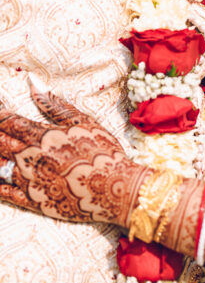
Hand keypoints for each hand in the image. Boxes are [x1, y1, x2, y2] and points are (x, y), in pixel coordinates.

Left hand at [0, 87, 147, 226]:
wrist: (114, 189)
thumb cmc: (102, 151)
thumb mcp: (82, 121)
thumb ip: (54, 104)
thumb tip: (33, 82)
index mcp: (41, 136)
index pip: (8, 120)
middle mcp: (29, 157)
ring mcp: (28, 180)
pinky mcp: (31, 200)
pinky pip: (3, 192)